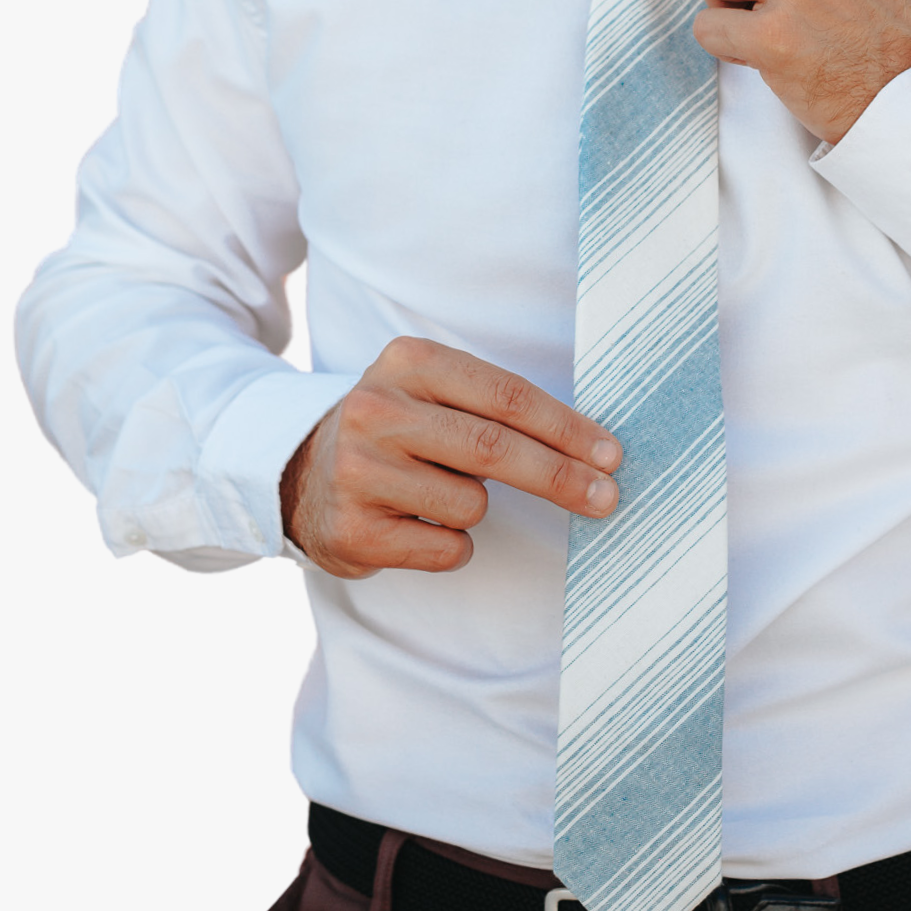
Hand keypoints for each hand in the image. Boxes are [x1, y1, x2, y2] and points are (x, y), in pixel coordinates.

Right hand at [280, 336, 622, 577]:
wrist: (301, 474)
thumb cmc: (397, 430)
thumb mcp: (432, 390)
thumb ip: (495, 406)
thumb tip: (590, 448)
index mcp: (409, 362)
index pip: (506, 396)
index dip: (566, 428)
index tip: (609, 454)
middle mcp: (377, 409)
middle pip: (495, 449)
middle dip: (561, 477)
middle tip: (605, 496)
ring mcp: (359, 471)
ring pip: (471, 504)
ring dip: (474, 509)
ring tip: (434, 493)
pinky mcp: (354, 529)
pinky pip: (446, 548)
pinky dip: (450, 544)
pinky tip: (416, 524)